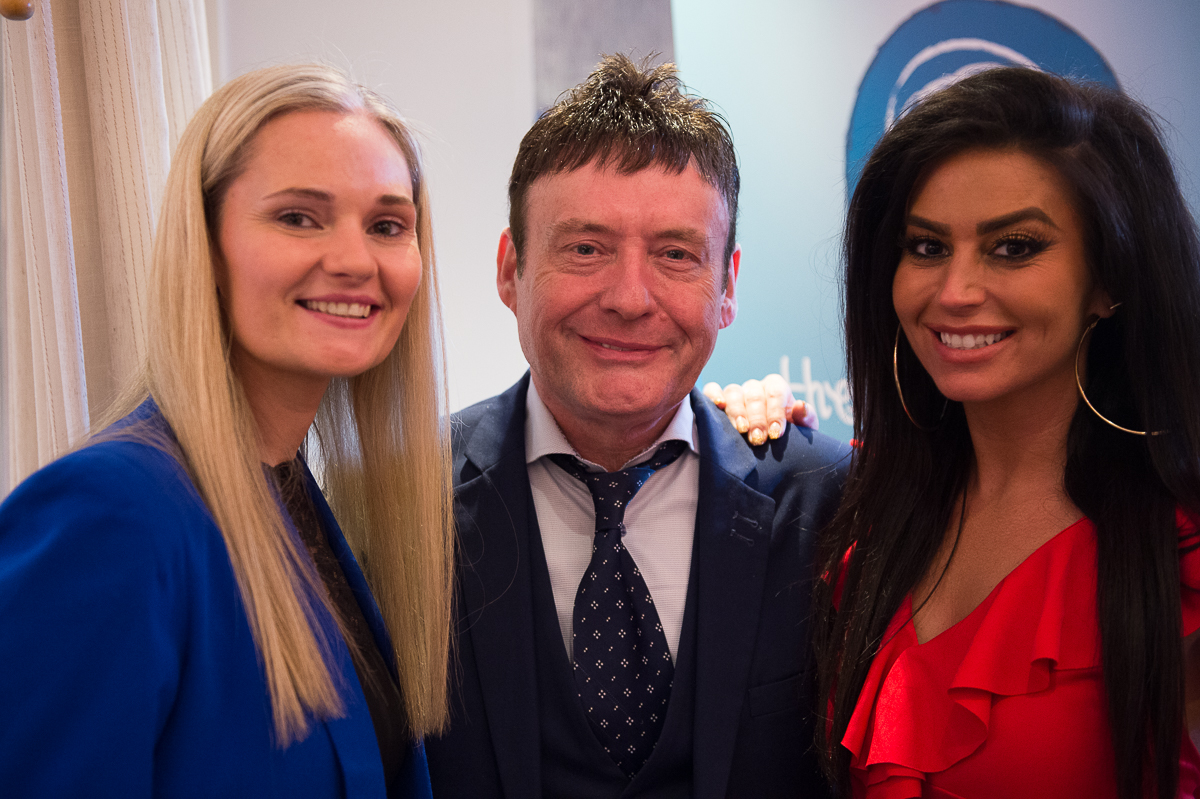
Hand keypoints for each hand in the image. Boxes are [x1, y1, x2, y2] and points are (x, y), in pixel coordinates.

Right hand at [702, 374, 816, 444]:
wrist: (767, 453)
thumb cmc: (785, 439)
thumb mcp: (801, 432)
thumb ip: (806, 420)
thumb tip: (801, 406)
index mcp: (776, 389)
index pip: (776, 391)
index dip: (775, 412)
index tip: (775, 434)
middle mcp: (755, 388)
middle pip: (754, 394)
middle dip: (757, 418)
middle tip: (758, 440)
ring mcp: (735, 393)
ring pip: (733, 393)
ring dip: (737, 412)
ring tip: (741, 430)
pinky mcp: (717, 399)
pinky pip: (711, 390)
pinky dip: (713, 395)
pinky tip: (718, 406)